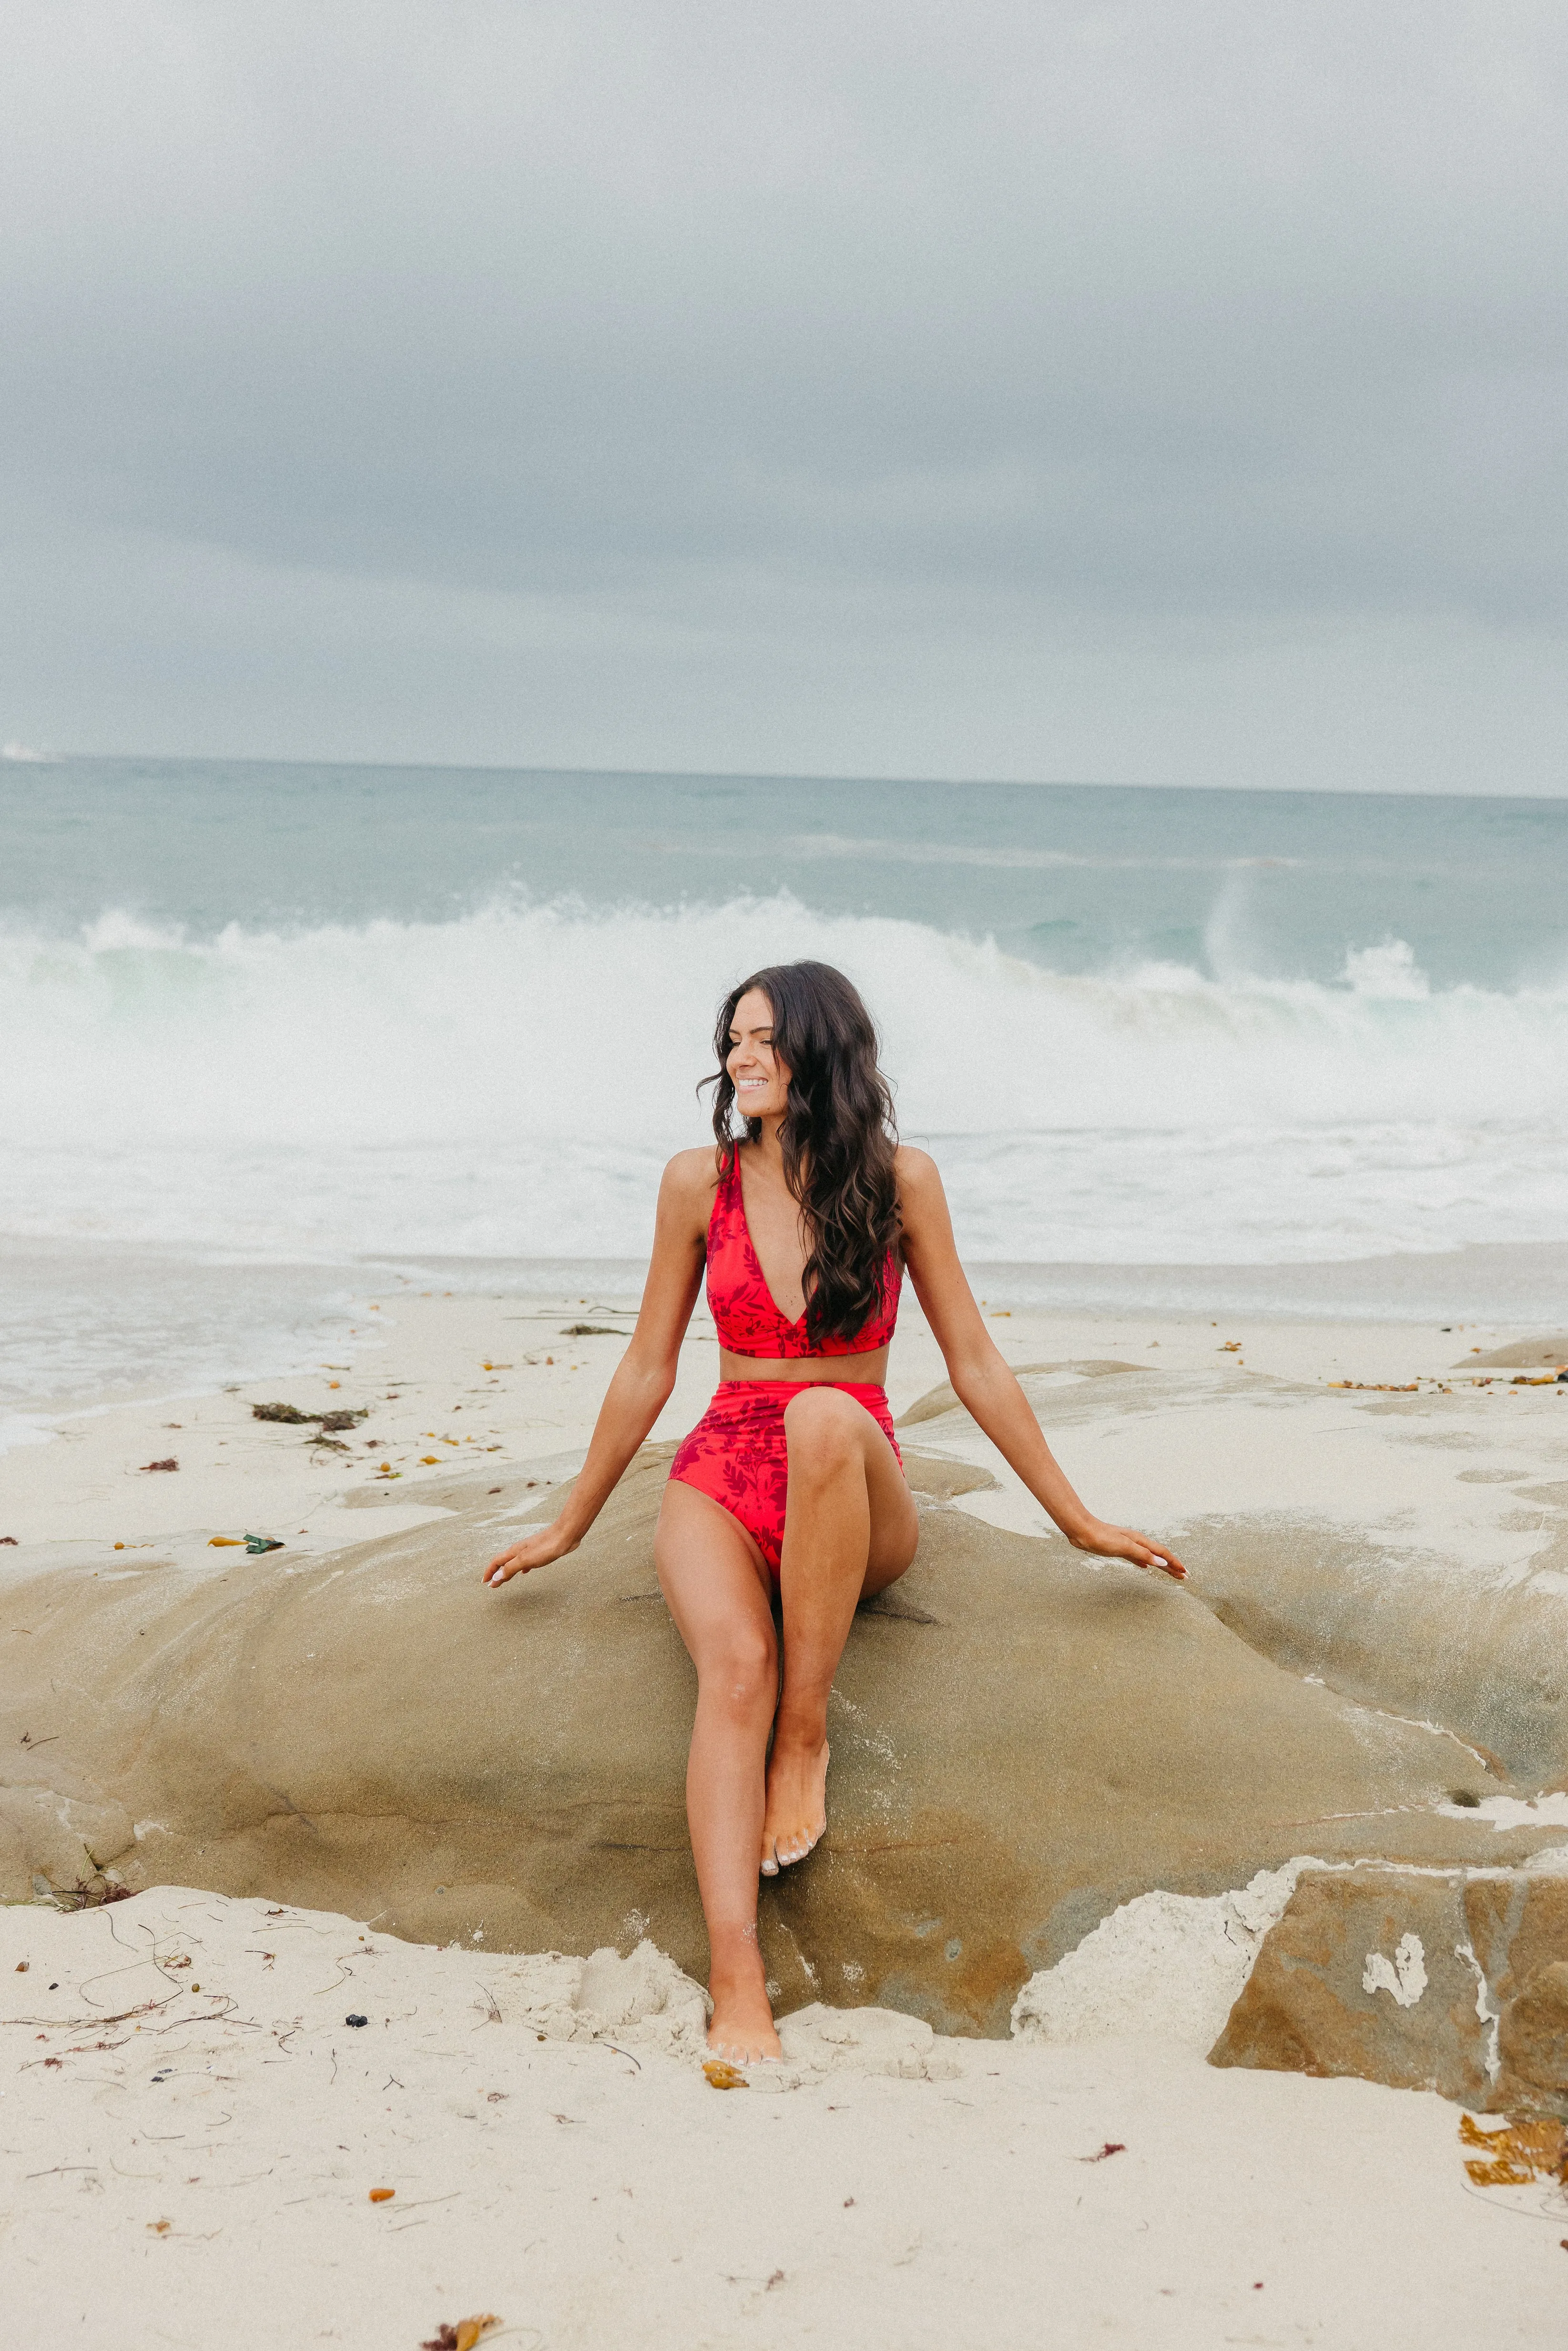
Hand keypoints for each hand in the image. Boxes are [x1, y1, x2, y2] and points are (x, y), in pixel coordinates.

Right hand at [483, 1520, 578, 1587]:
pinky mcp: (540, 1553)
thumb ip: (510, 1568)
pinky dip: (521, 1568)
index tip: (485, 1582)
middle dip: (497, 1574)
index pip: (497, 1562)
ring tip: (504, 1579)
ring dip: (508, 1572)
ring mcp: (530, 1551)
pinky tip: (524, 1572)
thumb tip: (496, 1577)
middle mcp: (520, 1550)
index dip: (490, 1572)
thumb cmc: (546, 1546)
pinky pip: (526, 1562)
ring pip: (515, 1563)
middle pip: (504, 1563)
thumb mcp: (525, 1560)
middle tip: (492, 1585)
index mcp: (514, 1552)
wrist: (565, 1536)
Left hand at [1068, 1518, 1185, 1580]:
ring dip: (1161, 1565)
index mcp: (1140, 1541)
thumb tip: (1161, 1562)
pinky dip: (1145, 1563)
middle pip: (1159, 1555)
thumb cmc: (1101, 1538)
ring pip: (1150, 1557)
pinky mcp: (1119, 1550)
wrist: (1082, 1531)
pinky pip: (1138, 1558)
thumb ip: (1142, 1554)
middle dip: (1172, 1566)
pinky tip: (1146, 1567)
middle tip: (1184, 1576)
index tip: (1185, 1573)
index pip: (1163, 1553)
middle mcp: (1136, 1542)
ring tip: (1170, 1572)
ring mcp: (1128, 1546)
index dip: (1174, 1563)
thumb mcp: (1124, 1547)